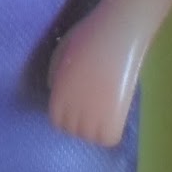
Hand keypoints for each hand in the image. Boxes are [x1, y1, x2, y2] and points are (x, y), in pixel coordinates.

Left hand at [48, 3, 142, 147]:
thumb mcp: (63, 52)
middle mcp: (71, 108)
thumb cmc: (89, 36)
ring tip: (105, 112)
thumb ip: (56, 74)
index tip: (79, 107)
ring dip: (96, 128)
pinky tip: (114, 117)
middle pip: (73, 131)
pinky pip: (108, 138)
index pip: (57, 121)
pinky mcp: (113, 117)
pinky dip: (110, 132)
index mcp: (58, 93)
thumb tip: (55, 90)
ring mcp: (92, 114)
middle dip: (81, 122)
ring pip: (91, 137)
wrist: (116, 33)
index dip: (68, 116)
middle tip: (94, 107)